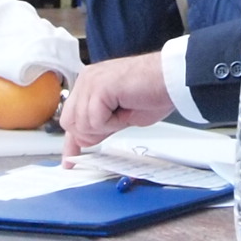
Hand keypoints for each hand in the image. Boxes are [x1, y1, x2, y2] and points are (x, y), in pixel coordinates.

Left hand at [59, 52, 180, 154]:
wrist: (171, 80)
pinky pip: (95, 120)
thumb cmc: (153, 93)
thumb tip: (84, 143)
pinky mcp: (99, 88)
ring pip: (82, 124)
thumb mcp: (119, 116)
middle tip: (116, 123)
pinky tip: (125, 109)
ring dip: (106, 126)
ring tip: (124, 112)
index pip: (70, 117)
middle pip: (70, 123)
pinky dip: (112, 123)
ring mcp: (91, 82)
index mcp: (90, 84)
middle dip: (92, 133)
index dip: (71, 142)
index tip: (69, 160)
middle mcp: (86, 80)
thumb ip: (100, 126)